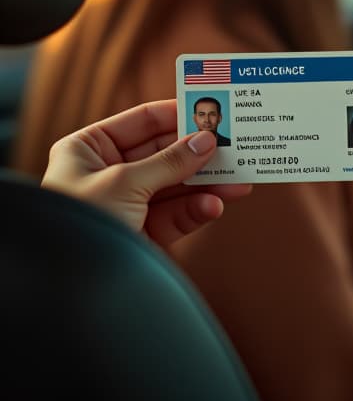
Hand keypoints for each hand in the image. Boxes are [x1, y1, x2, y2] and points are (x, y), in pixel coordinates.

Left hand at [41, 100, 250, 247]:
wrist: (66, 288)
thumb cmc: (78, 223)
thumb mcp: (123, 183)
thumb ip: (169, 162)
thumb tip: (206, 141)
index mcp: (88, 149)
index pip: (141, 122)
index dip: (177, 116)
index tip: (212, 113)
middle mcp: (106, 173)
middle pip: (163, 154)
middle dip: (199, 154)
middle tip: (235, 148)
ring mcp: (126, 205)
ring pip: (175, 187)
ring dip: (207, 184)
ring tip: (239, 182)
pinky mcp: (141, 234)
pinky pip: (175, 216)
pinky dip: (196, 210)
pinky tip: (215, 206)